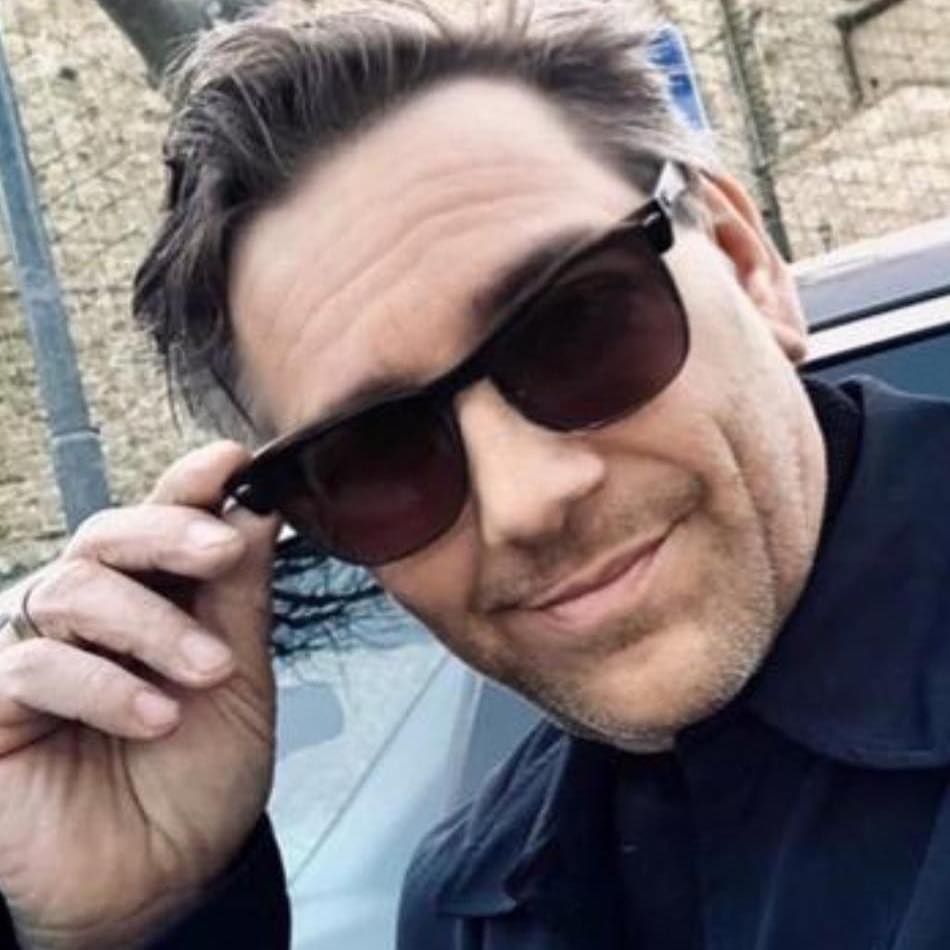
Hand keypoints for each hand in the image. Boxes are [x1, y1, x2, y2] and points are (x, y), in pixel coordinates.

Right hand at [0, 442, 278, 948]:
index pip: (161, 520)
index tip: (230, 461)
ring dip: (150, 625)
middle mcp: (90, 612)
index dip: (190, 486)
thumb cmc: (201, 773)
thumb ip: (236, 596)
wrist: (167, 876)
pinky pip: (34, 667)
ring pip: (73, 591)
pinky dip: (103, 684)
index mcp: (153, 595)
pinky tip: (154, 716)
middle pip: (106, 537)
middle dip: (169, 534)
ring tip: (207, 672)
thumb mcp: (238, 678)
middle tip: (222, 552)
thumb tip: (254, 508)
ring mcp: (37, 653)